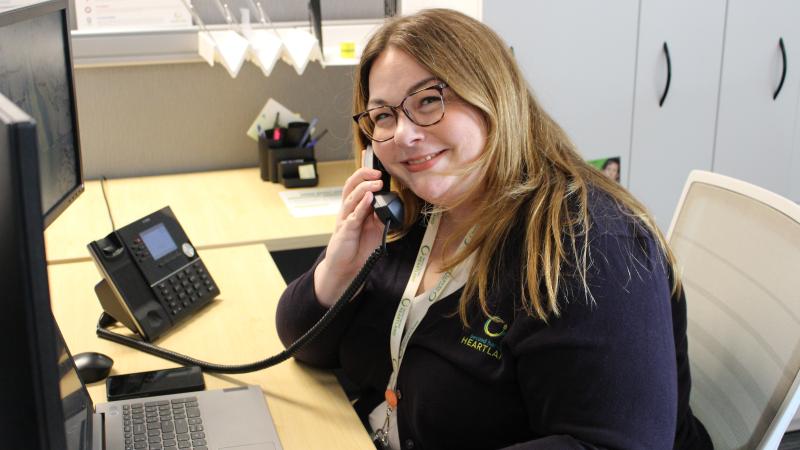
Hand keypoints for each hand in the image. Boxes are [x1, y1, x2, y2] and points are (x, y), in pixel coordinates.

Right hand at [314, 164, 385, 306]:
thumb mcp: (375, 228)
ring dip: (365, 188)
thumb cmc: (359, 246)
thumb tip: (392, 203)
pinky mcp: (345, 231)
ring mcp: (345, 219)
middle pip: (351, 185)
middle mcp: (347, 210)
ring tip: (377, 182)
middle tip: (378, 172)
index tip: (375, 165)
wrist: (347, 267)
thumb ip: (381, 215)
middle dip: (363, 175)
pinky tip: (369, 199)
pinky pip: (354, 216)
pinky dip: (361, 206)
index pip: (357, 184)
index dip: (364, 172)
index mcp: (354, 206)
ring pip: (352, 198)